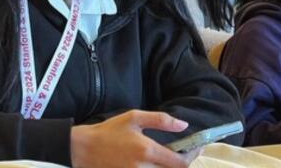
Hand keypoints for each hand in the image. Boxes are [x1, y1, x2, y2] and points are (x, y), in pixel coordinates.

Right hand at [70, 110, 196, 167]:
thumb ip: (161, 120)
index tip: (197, 147)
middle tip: (187, 151)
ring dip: (171, 167)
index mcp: (147, 151)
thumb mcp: (134, 118)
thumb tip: (183, 124)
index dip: (192, 156)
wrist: (83, 149)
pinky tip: (159, 162)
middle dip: (184, 163)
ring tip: (172, 156)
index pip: (180, 163)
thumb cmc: (109, 131)